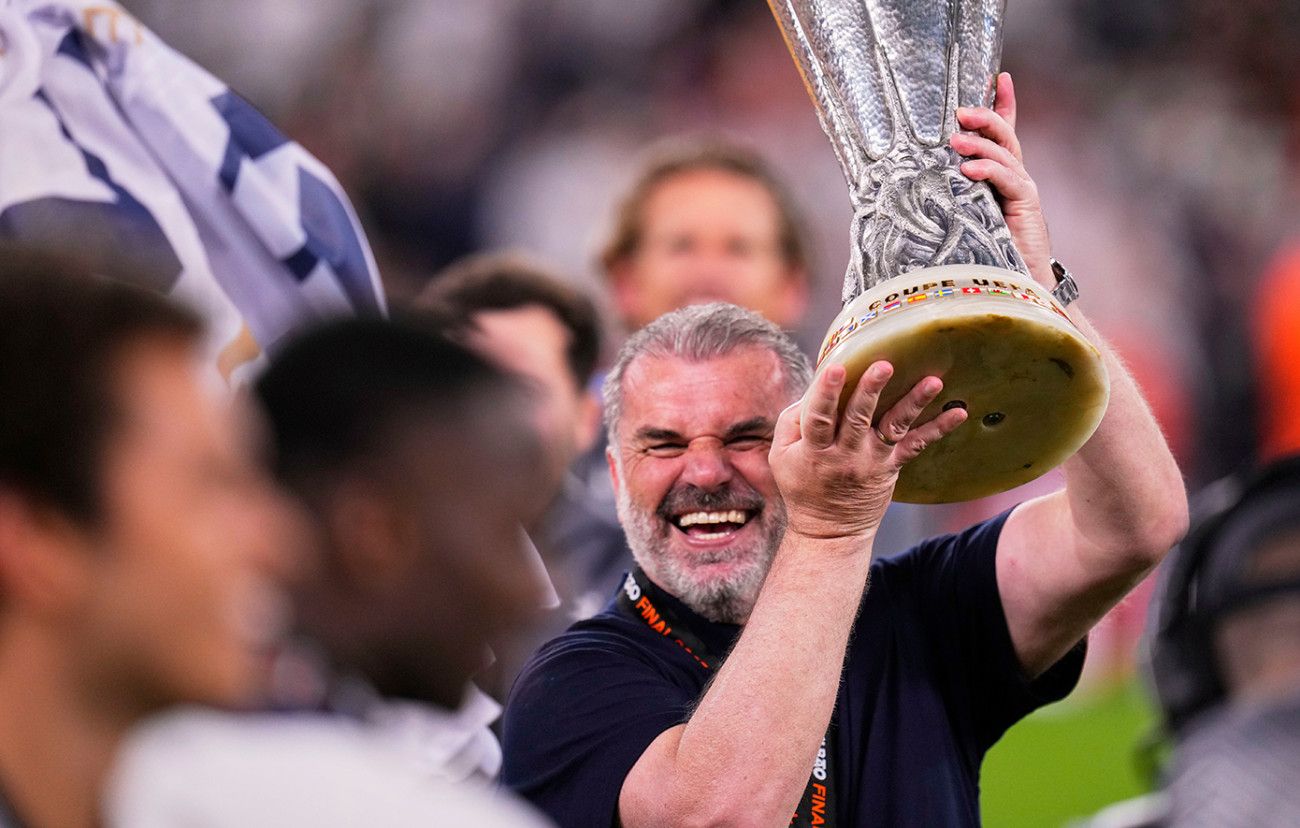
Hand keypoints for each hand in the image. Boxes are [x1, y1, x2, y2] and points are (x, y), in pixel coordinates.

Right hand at [769, 362, 966, 543]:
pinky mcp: (892, 466)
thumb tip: (816, 387)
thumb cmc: (803, 484)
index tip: (835, 368)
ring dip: (914, 403)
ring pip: (893, 427)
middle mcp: (846, 454)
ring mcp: (873, 460)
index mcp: (814, 449)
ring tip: (933, 382)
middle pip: (858, 418)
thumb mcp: (781, 455)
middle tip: (885, 365)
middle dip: (871, 390)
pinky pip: (917, 446)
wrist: (830, 531)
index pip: (818, 417)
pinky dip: (938, 429)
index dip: (826, 393)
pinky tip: (959, 412)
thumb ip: (792, 421)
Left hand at [951, 72, 1052, 287]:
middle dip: (986, 117)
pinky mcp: (1027, 207)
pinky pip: (1010, 180)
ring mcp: (1023, 191)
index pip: (1004, 135)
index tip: (998, 77)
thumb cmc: (981, 257)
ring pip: (1006, 153)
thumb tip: (898, 191)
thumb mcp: (958, 221)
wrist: (1016, 287)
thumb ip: (943, 201)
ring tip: (956, 139)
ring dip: (980, 143)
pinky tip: (968, 170)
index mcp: (999, 179)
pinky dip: (989, 170)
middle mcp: (1015, 180)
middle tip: (960, 111)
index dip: (1004, 105)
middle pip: (1006, 136)